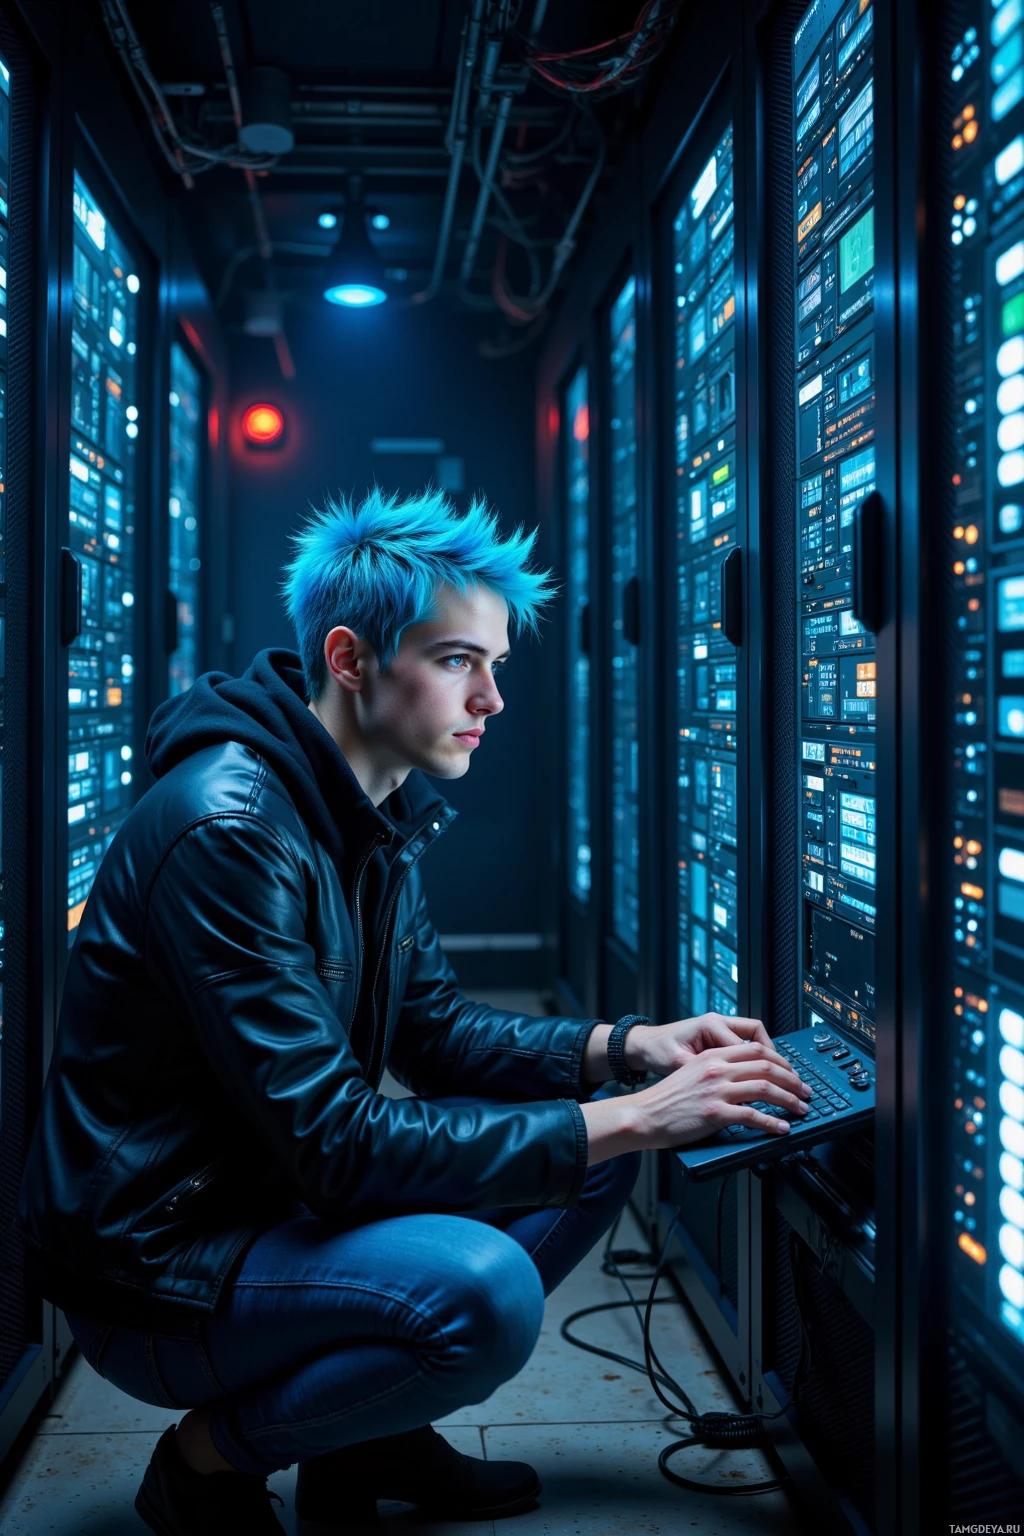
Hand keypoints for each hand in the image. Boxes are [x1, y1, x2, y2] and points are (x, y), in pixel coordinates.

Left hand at [626, 1012, 777, 1077]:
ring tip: (782, 1076)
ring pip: (756, 1037)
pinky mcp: (718, 1036)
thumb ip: (701, 1072)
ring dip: (769, 1056)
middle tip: (790, 1080)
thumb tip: (725, 1090)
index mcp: (710, 1024)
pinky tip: (762, 1073)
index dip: (760, 1066)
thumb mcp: (676, 1063)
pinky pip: (746, 1043)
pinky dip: (756, 1057)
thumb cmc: (657, 1051)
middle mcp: (718, 1022)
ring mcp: (719, 1027)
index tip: (771, 1085)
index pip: (746, 1044)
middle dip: (775, 1058)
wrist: (643, 1044)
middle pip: (758, 1035)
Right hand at [630, 1042, 812, 1148]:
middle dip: (792, 1079)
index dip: (781, 1061)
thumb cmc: (667, 1099)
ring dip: (789, 1100)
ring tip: (801, 1109)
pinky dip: (773, 1122)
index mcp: (712, 1055)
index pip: (756, 1050)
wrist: (645, 1115)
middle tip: (804, 1091)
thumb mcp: (692, 1072)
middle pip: (766, 1066)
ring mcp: (717, 1090)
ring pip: (765, 1088)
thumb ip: (718, 1069)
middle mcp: (717, 1068)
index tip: (792, 1073)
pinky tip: (782, 1128)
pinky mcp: (715, 1112)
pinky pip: (753, 1116)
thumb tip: (746, 1078)